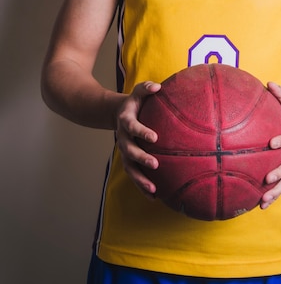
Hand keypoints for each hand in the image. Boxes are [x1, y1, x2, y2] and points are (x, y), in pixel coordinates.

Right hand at [116, 81, 160, 197]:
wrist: (120, 114)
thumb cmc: (136, 102)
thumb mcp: (139, 92)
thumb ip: (147, 88)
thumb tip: (158, 86)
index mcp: (125, 121)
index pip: (132, 127)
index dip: (141, 132)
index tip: (154, 137)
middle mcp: (123, 138)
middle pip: (129, 151)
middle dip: (141, 158)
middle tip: (155, 164)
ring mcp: (125, 151)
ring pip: (129, 168)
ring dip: (140, 180)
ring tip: (153, 190)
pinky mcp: (129, 161)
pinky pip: (134, 175)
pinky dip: (142, 187)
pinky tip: (155, 197)